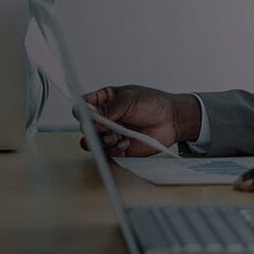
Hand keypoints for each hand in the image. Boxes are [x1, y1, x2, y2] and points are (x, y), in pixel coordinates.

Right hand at [80, 85, 200, 155]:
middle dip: (94, 130)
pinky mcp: (119, 148)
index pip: (83, 106)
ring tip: (116, 137)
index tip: (88, 115)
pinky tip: (125, 143)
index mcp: (105, 100)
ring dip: (103, 141)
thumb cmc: (153, 104)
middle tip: (106, 128)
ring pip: (93, 142)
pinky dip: (113, 150)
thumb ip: (107, 109)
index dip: (82, 111)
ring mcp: (111, 133)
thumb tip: (88, 114)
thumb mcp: (128, 100)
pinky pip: (107, 153)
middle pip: (85, 127)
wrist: (171, 120)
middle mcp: (105, 118)